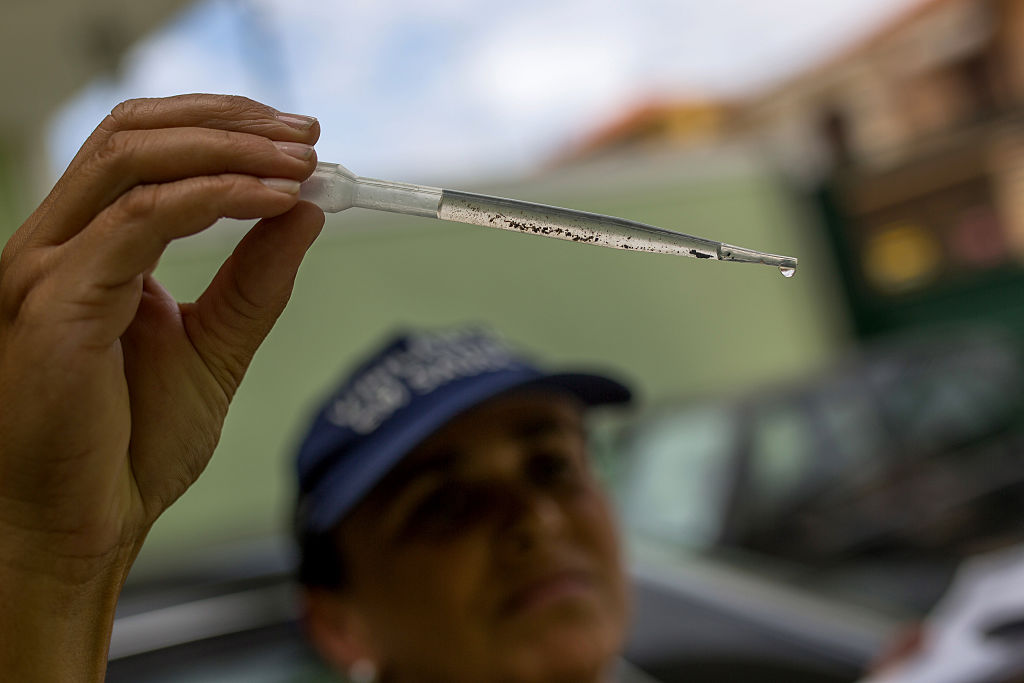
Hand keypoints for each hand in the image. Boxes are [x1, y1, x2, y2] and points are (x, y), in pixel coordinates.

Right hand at [0, 94, 324, 679]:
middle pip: (134, 133)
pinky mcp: (56, 304)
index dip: (224, 128)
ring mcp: (46, 269)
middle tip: (308, 138)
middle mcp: (57, 246)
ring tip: (301, 162)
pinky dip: (215, 198)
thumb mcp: (214, 348)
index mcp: (88, 252)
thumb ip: (255, 279)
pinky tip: (274, 201)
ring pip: (132, 158)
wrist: (89, 529)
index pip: (144, 148)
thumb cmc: (131, 450)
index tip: (300, 141)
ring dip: (228, 148)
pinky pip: (139, 221)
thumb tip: (304, 210)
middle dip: (231, 123)